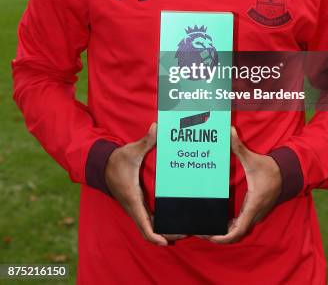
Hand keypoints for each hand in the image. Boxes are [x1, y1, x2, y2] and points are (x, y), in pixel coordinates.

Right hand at [105, 122, 183, 245]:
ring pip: (148, 226)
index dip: (155, 236)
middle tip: (184, 233)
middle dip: (165, 235)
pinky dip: (157, 224)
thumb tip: (157, 127)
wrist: (102, 165)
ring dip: (162, 230)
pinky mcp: (136, 204)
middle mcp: (133, 207)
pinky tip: (170, 219)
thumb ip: (146, 141)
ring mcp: (134, 207)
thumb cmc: (117, 160)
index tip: (166, 242)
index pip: (144, 225)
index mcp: (133, 199)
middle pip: (149, 230)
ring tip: (181, 229)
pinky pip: (147, 219)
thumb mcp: (131, 151)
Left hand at [206, 126, 281, 243]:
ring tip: (206, 228)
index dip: (222, 237)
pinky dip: (230, 228)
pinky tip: (219, 222)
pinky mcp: (254, 212)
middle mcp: (254, 214)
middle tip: (201, 231)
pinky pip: (241, 226)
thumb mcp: (253, 159)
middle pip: (234, 235)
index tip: (209, 236)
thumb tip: (229, 131)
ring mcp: (255, 215)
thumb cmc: (270, 169)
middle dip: (218, 236)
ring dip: (223, 233)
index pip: (237, 231)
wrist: (287, 174)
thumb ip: (239, 147)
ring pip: (238, 232)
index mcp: (253, 205)